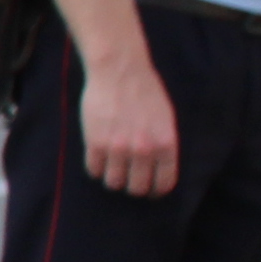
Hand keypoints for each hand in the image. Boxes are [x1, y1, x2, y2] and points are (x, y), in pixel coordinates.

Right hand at [76, 48, 179, 196]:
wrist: (119, 70)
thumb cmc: (145, 91)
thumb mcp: (166, 119)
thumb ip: (164, 145)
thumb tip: (158, 169)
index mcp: (166, 144)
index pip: (163, 183)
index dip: (156, 190)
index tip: (150, 190)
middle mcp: (143, 150)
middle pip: (136, 188)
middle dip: (134, 187)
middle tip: (130, 179)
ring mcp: (118, 147)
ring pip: (114, 183)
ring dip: (114, 179)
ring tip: (113, 168)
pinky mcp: (95, 142)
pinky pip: (94, 170)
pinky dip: (97, 168)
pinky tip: (100, 158)